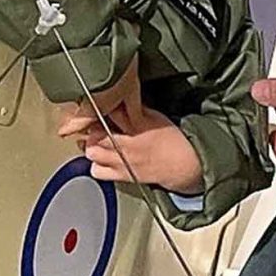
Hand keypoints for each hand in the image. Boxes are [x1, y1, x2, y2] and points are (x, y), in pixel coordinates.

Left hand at [55, 67, 203, 193]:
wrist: (184, 165)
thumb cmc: (172, 140)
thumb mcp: (155, 117)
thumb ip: (136, 109)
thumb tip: (121, 99)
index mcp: (137, 126)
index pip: (111, 113)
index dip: (99, 108)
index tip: (95, 106)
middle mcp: (127, 145)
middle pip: (95, 135)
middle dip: (91, 128)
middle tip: (93, 126)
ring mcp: (122, 162)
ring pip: (92, 153)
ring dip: (90, 146)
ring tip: (95, 142)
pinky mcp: (122, 176)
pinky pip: (97, 171)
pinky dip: (95, 164)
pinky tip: (101, 159)